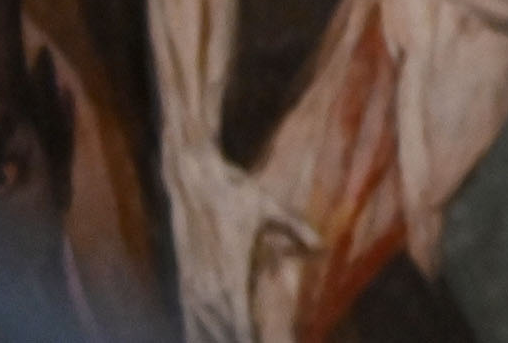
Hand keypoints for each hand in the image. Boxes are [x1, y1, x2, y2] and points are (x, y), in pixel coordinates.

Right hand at [168, 137, 315, 341]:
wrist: (194, 181)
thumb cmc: (236, 193)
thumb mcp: (270, 209)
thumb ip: (295, 231)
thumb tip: (321, 247)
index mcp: (231, 274)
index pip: (240, 324)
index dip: (250, 342)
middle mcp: (208, 286)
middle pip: (222, 333)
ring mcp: (193, 284)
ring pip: (202, 329)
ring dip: (214, 340)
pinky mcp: (186, 279)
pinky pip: (190, 316)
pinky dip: (197, 331)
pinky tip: (201, 339)